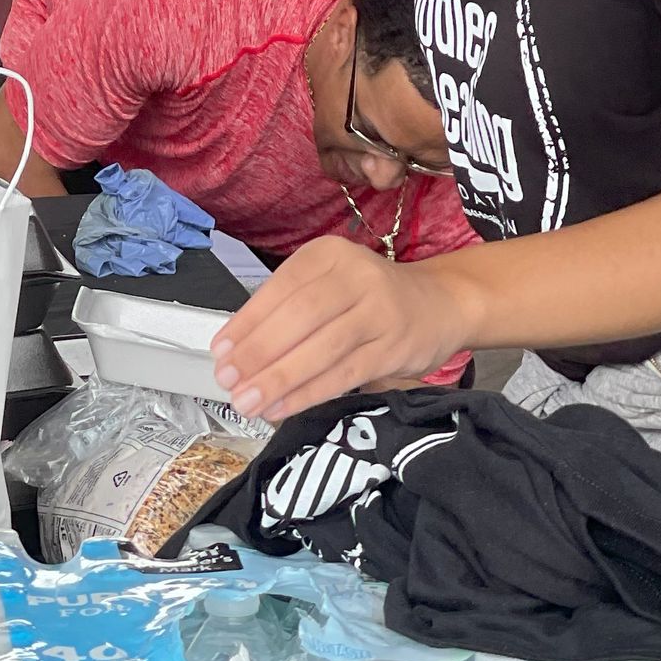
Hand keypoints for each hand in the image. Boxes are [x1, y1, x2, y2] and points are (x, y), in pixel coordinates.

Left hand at [211, 237, 471, 422]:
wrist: (441, 303)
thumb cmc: (368, 296)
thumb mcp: (328, 283)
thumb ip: (286, 308)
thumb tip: (234, 350)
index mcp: (329, 254)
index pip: (280, 288)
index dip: (247, 323)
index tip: (220, 353)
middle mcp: (356, 275)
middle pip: (299, 318)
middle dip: (258, 354)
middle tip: (228, 383)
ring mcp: (380, 312)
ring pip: (321, 348)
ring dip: (279, 379)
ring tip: (248, 401)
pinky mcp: (395, 348)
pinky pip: (345, 374)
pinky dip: (309, 393)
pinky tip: (282, 407)